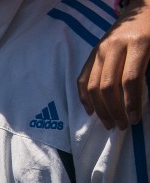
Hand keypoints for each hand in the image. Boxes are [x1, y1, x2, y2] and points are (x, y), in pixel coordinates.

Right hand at [78, 0, 149, 129]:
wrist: (142, 9)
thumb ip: (149, 72)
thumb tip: (140, 101)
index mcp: (138, 43)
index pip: (130, 80)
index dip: (131, 103)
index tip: (134, 120)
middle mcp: (115, 47)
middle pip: (108, 86)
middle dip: (114, 110)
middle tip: (122, 126)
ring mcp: (100, 50)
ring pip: (93, 86)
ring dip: (100, 109)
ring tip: (108, 123)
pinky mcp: (92, 53)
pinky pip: (83, 79)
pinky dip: (85, 98)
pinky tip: (92, 111)